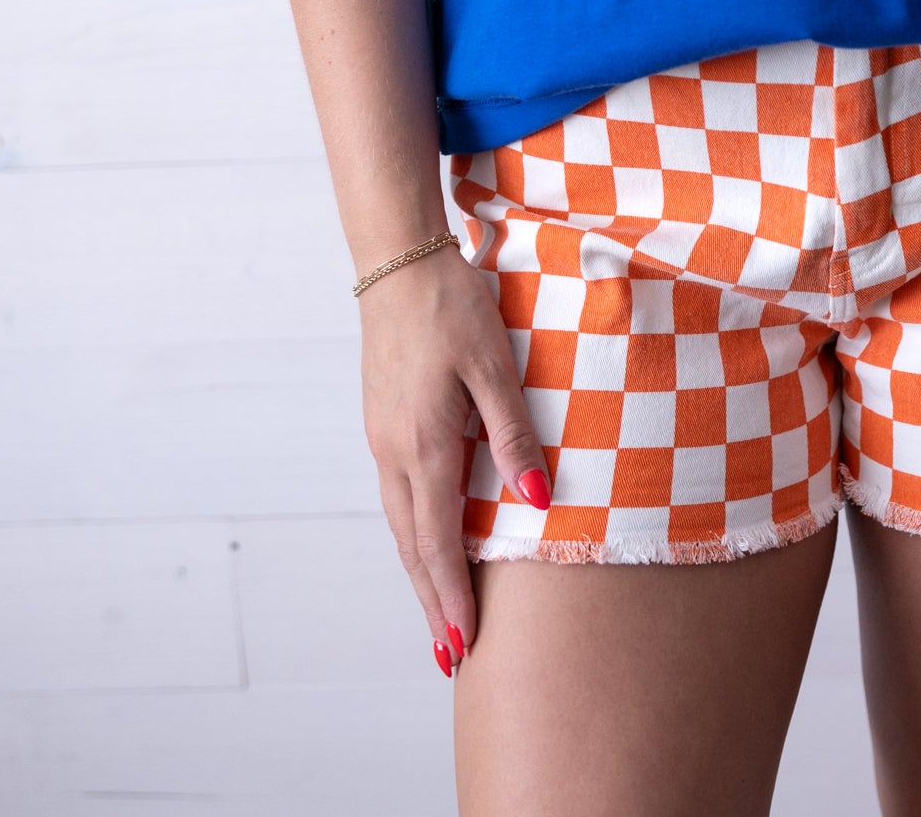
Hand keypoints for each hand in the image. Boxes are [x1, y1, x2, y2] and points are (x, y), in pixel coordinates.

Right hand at [358, 238, 550, 676]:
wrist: (398, 264)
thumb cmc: (453, 308)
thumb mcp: (494, 367)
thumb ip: (514, 434)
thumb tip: (536, 496)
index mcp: (423, 445)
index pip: (438, 541)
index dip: (451, 595)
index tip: (462, 643)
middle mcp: (395, 453)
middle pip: (413, 546)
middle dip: (432, 602)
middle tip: (449, 655)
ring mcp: (383, 440)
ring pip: (401, 524)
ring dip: (421, 574)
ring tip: (438, 616)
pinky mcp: (384, 426)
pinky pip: (399, 497)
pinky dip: (414, 535)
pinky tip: (428, 546)